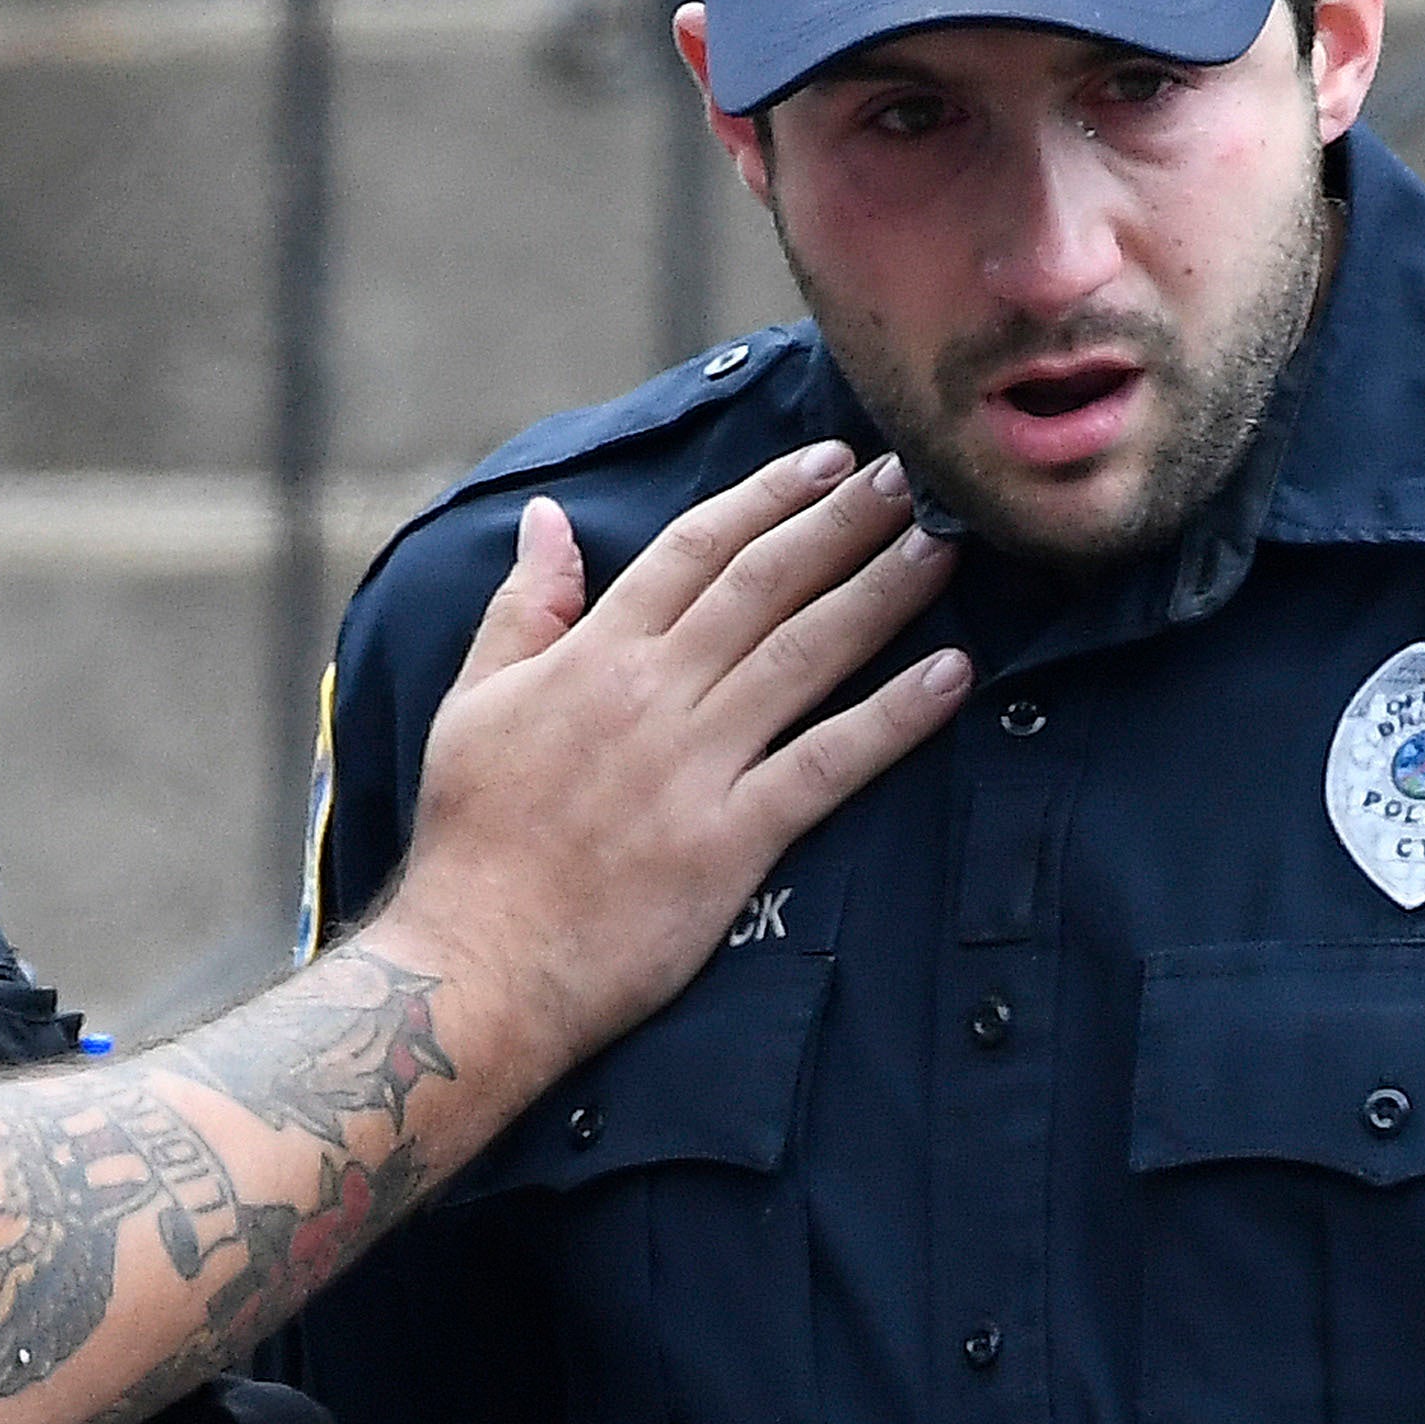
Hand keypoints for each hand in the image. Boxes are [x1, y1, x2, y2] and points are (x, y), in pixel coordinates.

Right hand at [369, 451, 965, 1068]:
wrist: (481, 961)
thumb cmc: (473, 838)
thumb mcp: (474, 702)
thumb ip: (525, 608)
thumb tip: (548, 519)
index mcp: (593, 655)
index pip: (695, 549)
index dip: (769, 498)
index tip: (830, 462)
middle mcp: (652, 694)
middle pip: (765, 585)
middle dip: (844, 523)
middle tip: (909, 476)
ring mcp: (695, 765)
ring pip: (804, 654)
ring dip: (881, 594)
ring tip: (942, 545)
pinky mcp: (732, 839)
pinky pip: (827, 763)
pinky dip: (892, 718)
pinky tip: (951, 676)